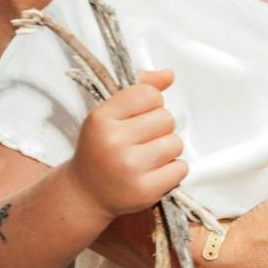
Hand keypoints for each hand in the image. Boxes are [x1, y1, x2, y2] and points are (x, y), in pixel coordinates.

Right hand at [65, 70, 187, 216]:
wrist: (85, 193)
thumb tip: (169, 74)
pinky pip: (181, 168)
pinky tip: (152, 173)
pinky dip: (173, 170)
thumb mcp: (109, 114)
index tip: (138, 117)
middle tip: (141, 141)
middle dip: (160, 128)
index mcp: (101, 118)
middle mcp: (113, 142)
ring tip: (146, 157)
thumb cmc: (101, 148)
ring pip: (176, 143)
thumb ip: (139, 89)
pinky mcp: (145, 191)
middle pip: (166, 118)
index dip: (151, 104)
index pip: (149, 94)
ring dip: (167, 150)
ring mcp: (129, 168)